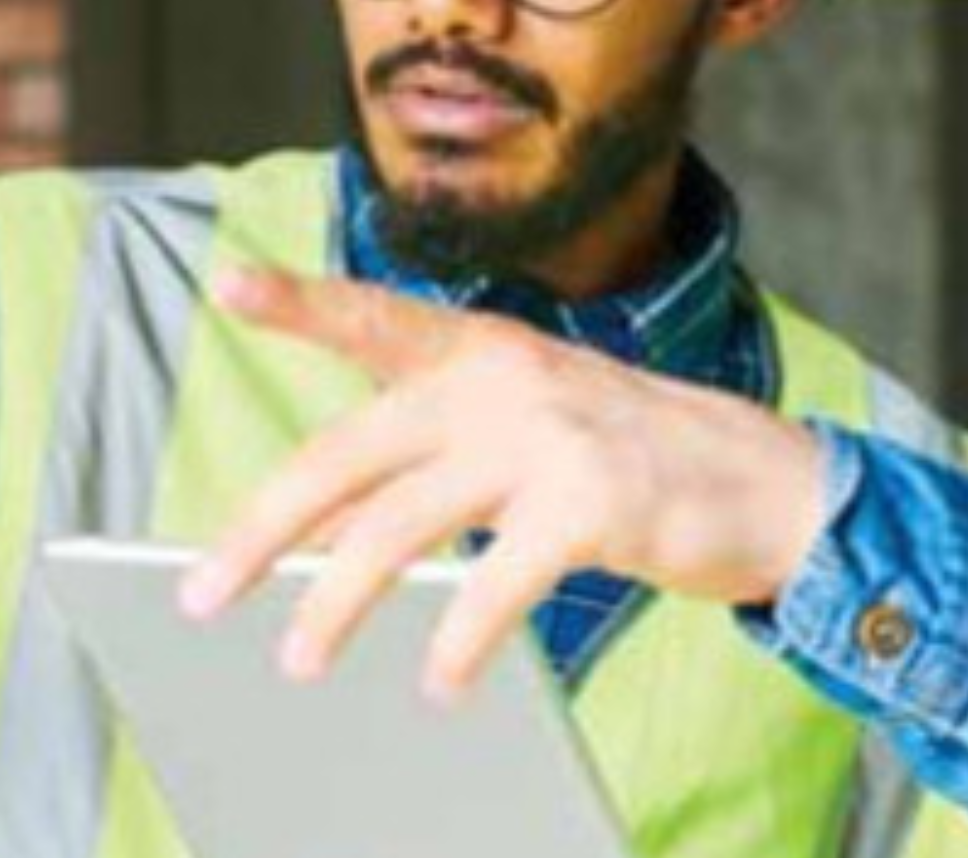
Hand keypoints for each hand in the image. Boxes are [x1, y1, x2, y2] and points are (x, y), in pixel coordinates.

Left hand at [184, 268, 824, 701]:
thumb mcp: (520, 442)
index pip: (375, 322)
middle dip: (265, 528)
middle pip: (351, 451)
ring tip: (298, 660)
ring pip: (401, 523)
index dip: (300, 303)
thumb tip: (320, 539)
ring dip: (336, 602)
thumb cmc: (626, 462)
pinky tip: (439, 682)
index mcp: (481, 353)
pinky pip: (496, 581)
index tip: (228, 286)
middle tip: (202, 594)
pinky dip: (458, 640)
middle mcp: (504, 379)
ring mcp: (548, 434)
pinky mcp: (593, 500)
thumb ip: (427, 472)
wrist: (764, 481)